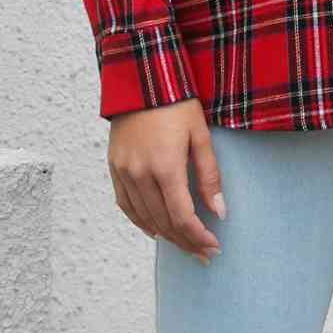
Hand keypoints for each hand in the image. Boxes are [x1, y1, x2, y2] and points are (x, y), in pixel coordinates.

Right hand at [107, 98, 226, 264]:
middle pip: (163, 223)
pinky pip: (126, 205)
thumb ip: (209, 175)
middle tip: (204, 253)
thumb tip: (218, 211)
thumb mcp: (201, 134)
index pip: (182, 216)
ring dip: (166, 237)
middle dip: (186, 242)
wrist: (142, 79)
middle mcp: (140, 174)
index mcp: (165, 166)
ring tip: (185, 245)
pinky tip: (155, 230)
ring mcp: (124, 172)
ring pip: (144, 218)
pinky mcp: (114, 167)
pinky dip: (141, 222)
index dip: (198, 237)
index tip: (213, 247)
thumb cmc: (176, 103)